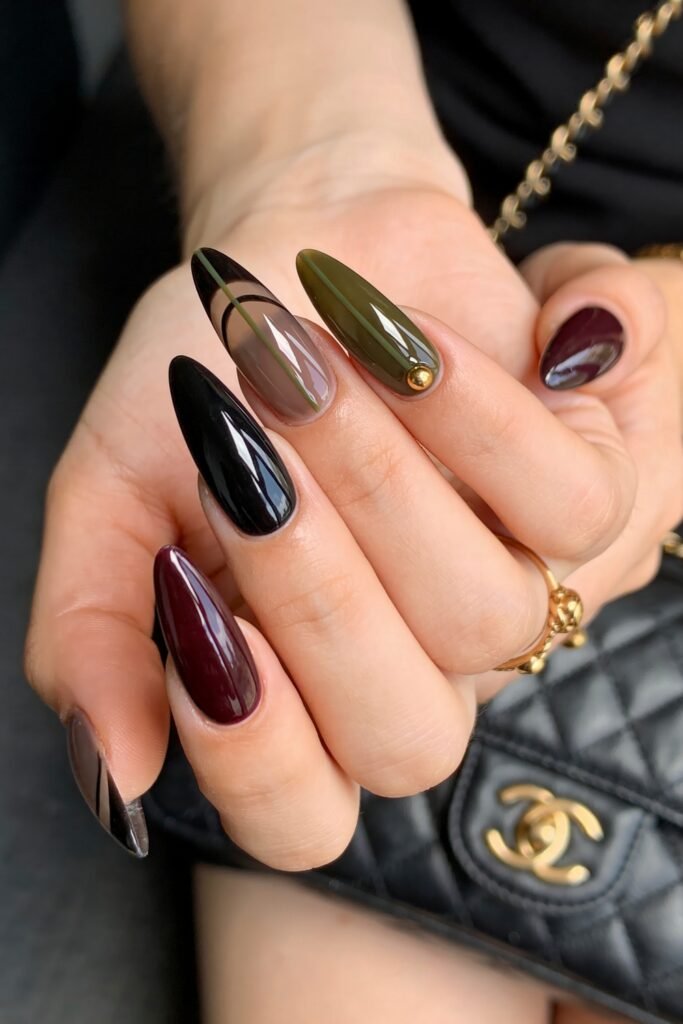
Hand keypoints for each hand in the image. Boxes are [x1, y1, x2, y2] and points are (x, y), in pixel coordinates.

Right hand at [23, 140, 543, 858]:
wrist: (286, 262)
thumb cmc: (203, 380)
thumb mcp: (112, 498)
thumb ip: (94, 629)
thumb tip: (109, 769)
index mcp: (295, 691)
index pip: (299, 820)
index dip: (251, 750)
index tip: (189, 603)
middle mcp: (414, 666)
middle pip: (408, 742)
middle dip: (317, 598)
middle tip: (245, 462)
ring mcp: (509, 591)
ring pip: (489, 620)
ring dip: (379, 481)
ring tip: (304, 367)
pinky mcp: (584, 501)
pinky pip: (575, 509)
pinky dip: (480, 416)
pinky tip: (407, 343)